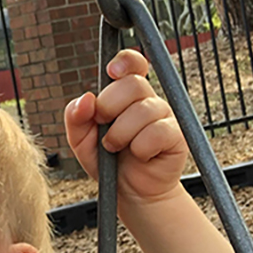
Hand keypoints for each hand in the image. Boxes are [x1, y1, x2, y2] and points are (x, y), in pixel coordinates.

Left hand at [64, 49, 187, 202]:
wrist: (128, 191)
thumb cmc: (106, 160)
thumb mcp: (80, 139)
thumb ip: (76, 117)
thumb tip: (86, 98)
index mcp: (124, 93)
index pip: (133, 63)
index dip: (125, 61)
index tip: (111, 72)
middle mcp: (147, 100)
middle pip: (133, 84)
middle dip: (109, 106)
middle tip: (103, 125)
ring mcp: (164, 116)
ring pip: (142, 110)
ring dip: (120, 134)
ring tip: (115, 147)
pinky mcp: (176, 136)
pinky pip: (157, 132)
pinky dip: (140, 148)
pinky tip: (139, 156)